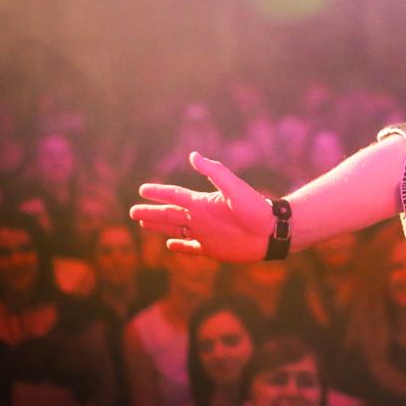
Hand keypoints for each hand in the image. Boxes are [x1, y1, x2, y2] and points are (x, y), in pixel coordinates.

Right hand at [129, 152, 273, 261]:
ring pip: (175, 230)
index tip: (142, 189)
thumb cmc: (255, 208)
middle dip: (151, 212)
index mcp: (203, 202)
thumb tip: (193, 155)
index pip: (174, 195)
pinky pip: (190, 248)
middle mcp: (200, 217)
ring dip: (159, 226)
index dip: (158, 192)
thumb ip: (214, 171)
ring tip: (143, 223)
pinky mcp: (212, 249)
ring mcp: (205, 233)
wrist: (272, 231)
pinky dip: (179, 247)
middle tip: (132, 211)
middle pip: (169, 214)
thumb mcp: (234, 187)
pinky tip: (169, 245)